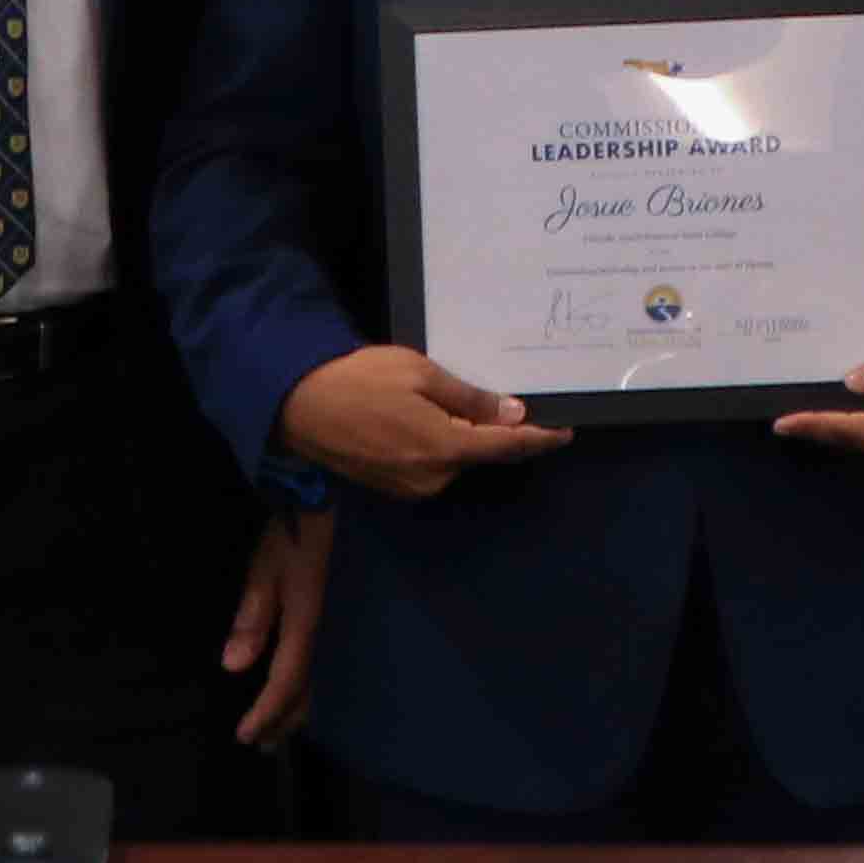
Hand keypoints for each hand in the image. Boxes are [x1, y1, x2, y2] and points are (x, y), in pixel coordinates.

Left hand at [223, 507, 332, 747]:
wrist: (322, 499)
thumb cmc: (289, 532)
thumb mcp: (263, 570)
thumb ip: (252, 617)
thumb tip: (233, 666)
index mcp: (304, 622)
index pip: (285, 681)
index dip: (266, 712)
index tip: (245, 736)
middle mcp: (319, 629)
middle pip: (304, 687)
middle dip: (282, 719)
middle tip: (262, 746)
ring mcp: (326, 621)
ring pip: (315, 677)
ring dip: (295, 706)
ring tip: (278, 728)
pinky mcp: (324, 611)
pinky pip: (316, 660)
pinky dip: (303, 683)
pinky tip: (295, 687)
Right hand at [280, 348, 572, 500]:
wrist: (297, 405)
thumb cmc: (360, 380)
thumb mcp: (420, 374)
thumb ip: (470, 399)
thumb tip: (513, 416)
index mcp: (444, 448)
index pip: (506, 447)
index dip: (540, 440)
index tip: (566, 432)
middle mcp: (433, 477)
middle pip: (480, 455)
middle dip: (495, 433)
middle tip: (503, 402)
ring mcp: (411, 488)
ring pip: (455, 461)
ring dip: (463, 439)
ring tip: (450, 404)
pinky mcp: (392, 488)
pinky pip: (432, 467)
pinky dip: (439, 447)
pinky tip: (423, 421)